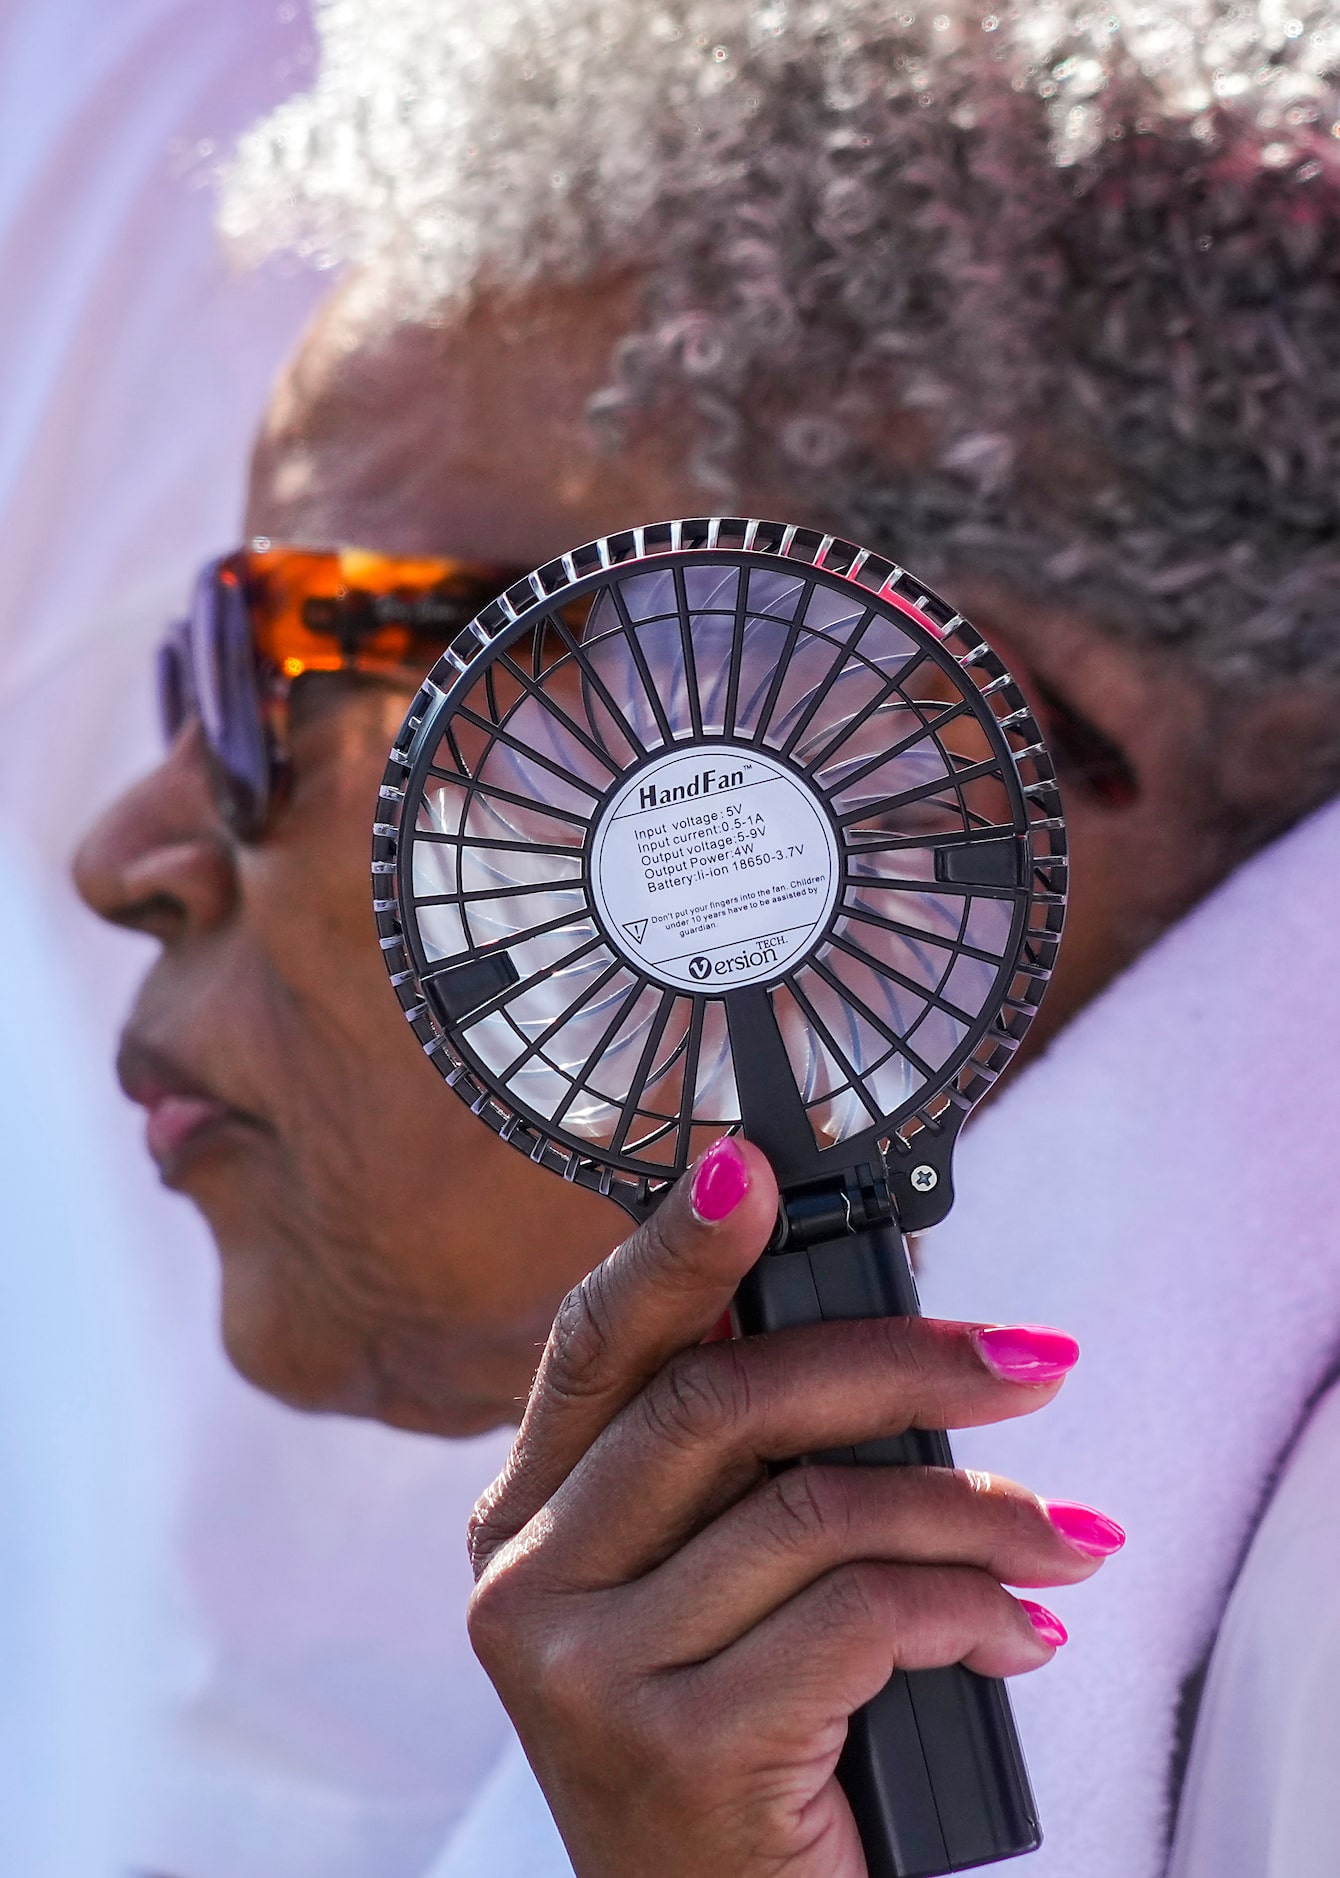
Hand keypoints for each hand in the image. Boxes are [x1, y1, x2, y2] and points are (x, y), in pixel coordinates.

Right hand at [468, 1138, 1117, 1877]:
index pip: (597, 1343)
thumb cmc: (743, 1741)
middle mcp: (526, 1582)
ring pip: (811, 1513)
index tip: (755, 1167)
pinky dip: (971, 1610)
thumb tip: (882, 1327)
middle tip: (1024, 1368)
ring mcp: (580, 1672)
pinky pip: (860, 1618)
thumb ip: (750, 1468)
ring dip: (974, 1514)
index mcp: (528, 1518)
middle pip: (717, 1402)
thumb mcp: (715, 1587)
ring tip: (1062, 1537)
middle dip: (895, 1363)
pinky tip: (1020, 1633)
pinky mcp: (672, 1751)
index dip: (677, 1245)